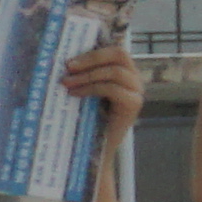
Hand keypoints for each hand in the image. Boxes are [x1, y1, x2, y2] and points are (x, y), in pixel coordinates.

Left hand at [62, 45, 142, 194]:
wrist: (93, 151)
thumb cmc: (86, 120)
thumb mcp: (86, 92)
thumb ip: (84, 75)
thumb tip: (64, 58)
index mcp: (125, 73)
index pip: (116, 51)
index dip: (93, 51)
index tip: (69, 60)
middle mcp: (135, 80)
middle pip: (120, 54)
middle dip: (91, 58)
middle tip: (68, 67)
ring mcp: (137, 92)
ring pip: (115, 71)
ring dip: (87, 75)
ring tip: (66, 83)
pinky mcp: (133, 105)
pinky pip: (113, 88)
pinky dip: (91, 88)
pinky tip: (75, 94)